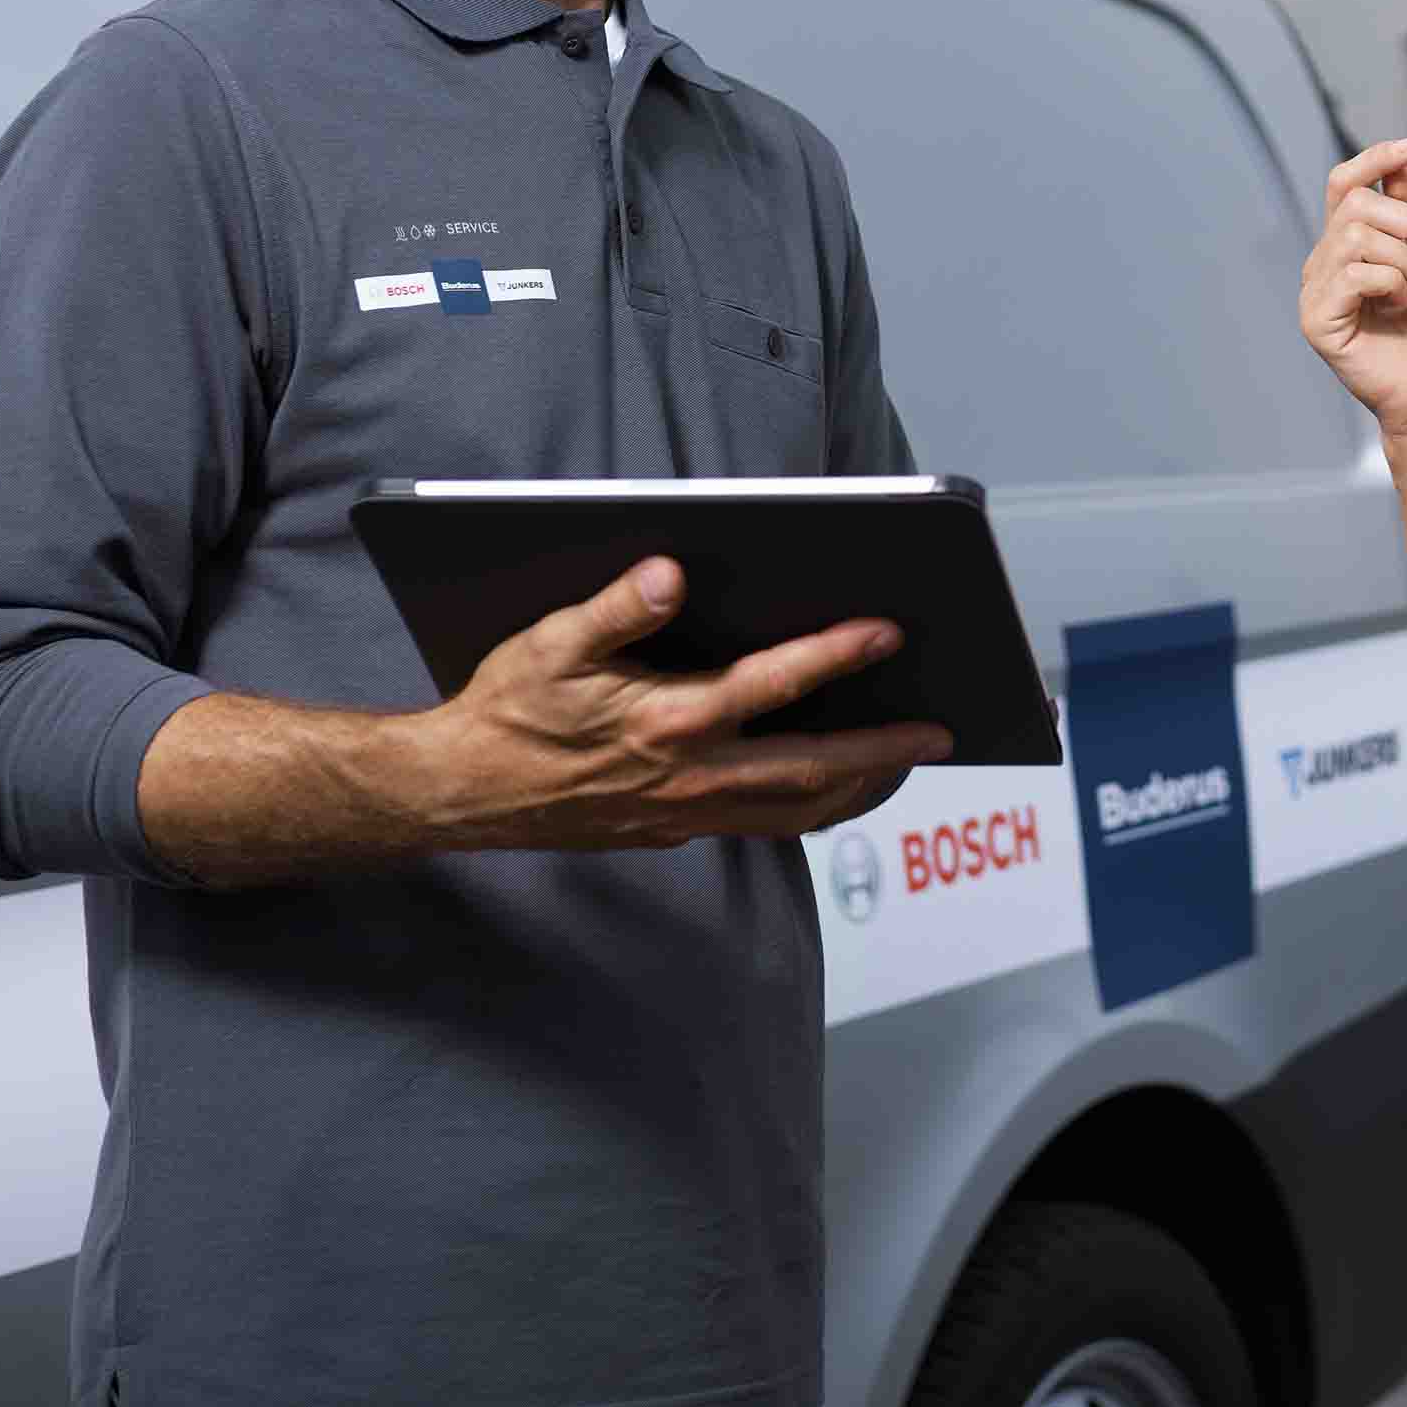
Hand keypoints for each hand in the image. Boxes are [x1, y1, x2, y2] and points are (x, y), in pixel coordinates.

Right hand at [399, 557, 949, 851]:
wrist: (462, 792)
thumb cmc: (508, 710)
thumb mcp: (549, 644)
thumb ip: (614, 608)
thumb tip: (669, 574)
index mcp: (665, 723)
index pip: (771, 686)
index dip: (834, 656)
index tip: (887, 632)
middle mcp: (688, 777)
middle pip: (812, 770)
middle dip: (885, 751)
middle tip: (943, 731)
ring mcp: (686, 814)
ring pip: (798, 810)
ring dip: (861, 787)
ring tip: (909, 760)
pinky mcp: (676, 832)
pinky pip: (767, 823)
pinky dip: (815, 806)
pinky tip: (836, 784)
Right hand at [1299, 138, 1406, 441]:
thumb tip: (1398, 166)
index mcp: (1347, 242)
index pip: (1345, 184)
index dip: (1374, 158)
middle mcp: (1324, 261)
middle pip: (1359, 205)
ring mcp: (1315, 290)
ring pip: (1358, 238)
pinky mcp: (1316, 320)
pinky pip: (1355, 275)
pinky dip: (1393, 285)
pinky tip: (1401, 308)